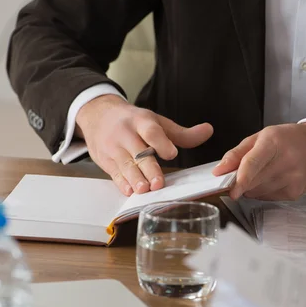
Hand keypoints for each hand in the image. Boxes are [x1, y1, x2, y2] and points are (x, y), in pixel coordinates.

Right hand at [76, 95, 212, 195]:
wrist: (97, 114)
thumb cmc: (132, 121)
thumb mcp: (155, 121)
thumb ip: (181, 133)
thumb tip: (208, 131)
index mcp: (141, 121)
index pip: (151, 131)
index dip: (161, 142)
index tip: (171, 154)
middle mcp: (126, 134)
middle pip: (138, 152)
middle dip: (148, 168)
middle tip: (158, 183)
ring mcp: (113, 148)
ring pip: (125, 164)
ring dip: (134, 179)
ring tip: (143, 190)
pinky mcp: (105, 160)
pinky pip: (114, 173)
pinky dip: (121, 183)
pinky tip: (129, 191)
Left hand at [213, 122, 305, 200]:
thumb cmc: (287, 139)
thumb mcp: (259, 137)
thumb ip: (237, 154)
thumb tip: (219, 171)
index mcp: (274, 142)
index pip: (254, 163)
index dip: (241, 179)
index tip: (231, 190)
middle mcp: (286, 161)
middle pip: (253, 181)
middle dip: (240, 182)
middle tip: (237, 176)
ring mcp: (292, 179)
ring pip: (257, 192)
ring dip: (251, 187)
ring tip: (261, 173)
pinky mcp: (294, 193)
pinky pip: (267, 197)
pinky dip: (262, 191)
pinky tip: (270, 179)